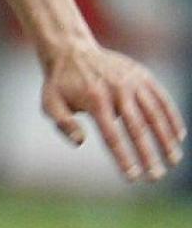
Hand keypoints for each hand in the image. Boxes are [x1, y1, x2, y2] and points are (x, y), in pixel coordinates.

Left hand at [41, 43, 184, 181]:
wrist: (72, 50)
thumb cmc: (60, 83)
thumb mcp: (50, 102)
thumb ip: (63, 123)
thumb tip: (80, 142)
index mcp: (95, 100)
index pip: (113, 136)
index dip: (124, 158)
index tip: (133, 177)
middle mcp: (118, 91)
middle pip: (138, 129)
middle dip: (149, 155)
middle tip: (157, 176)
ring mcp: (133, 82)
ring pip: (155, 114)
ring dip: (167, 139)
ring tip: (174, 160)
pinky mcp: (143, 76)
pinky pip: (162, 99)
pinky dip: (172, 117)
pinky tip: (179, 136)